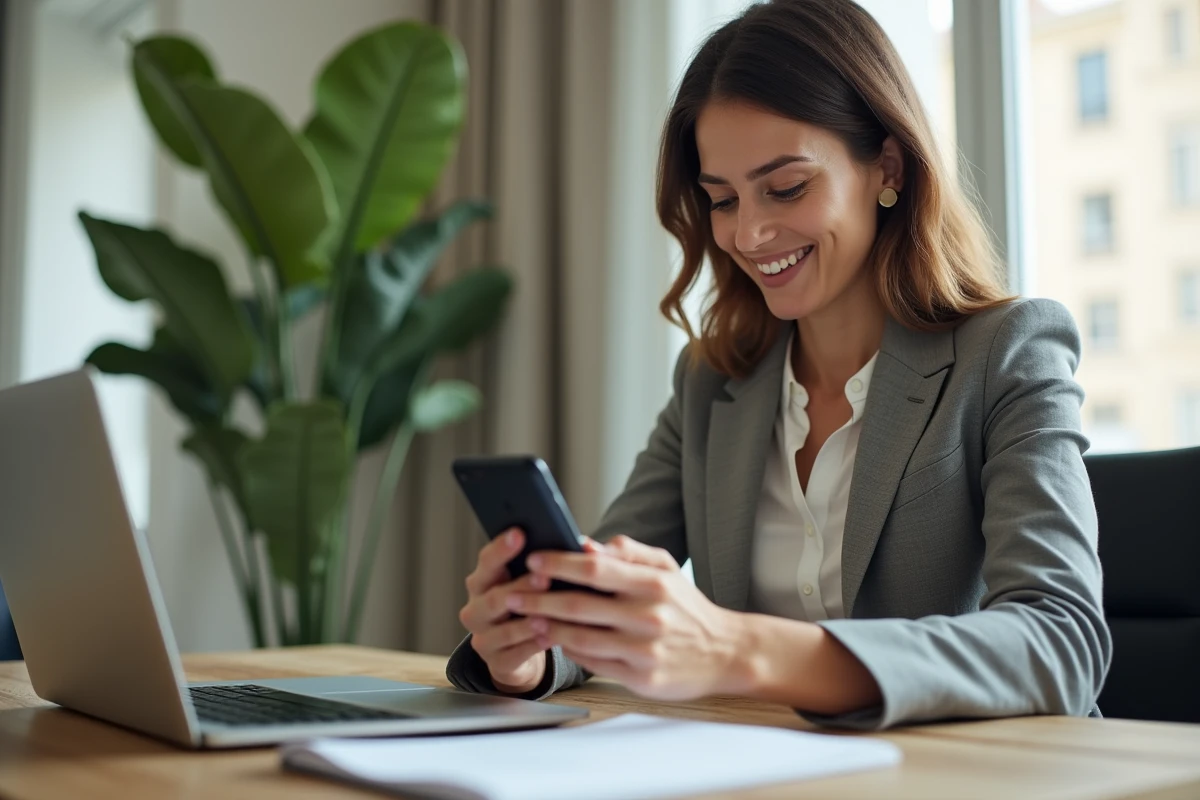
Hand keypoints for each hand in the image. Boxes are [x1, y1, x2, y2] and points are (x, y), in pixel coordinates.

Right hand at [458, 528, 552, 693]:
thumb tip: (578, 545)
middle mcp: (475, 610)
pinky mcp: (495, 663)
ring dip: (528, 621)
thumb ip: (540, 566)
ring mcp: (483, 638)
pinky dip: (534, 645)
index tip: (520, 534)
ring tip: (549, 613)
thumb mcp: (526, 584)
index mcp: (481, 583)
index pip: (487, 562)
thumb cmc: (525, 607)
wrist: (515, 652)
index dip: (502, 548)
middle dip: (521, 587)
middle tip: (544, 577)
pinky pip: (516, 654)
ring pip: (504, 630)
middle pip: (494, 597)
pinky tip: (552, 637)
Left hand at [506, 535, 748, 701]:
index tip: (532, 560)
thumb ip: (628, 553)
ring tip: (526, 617)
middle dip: (538, 597)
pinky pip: (594, 663)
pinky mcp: (641, 678)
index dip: (558, 564)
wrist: (725, 652)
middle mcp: (648, 616)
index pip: (594, 569)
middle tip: (512, 593)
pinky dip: (569, 650)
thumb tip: (585, 543)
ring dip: (548, 627)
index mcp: (653, 583)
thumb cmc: (688, 607)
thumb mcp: (667, 569)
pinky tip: (556, 640)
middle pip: (579, 605)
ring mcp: (644, 649)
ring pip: (581, 637)